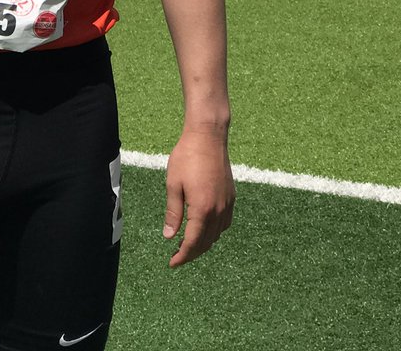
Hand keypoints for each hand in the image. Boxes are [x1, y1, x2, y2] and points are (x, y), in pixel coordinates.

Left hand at [162, 129, 233, 267]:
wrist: (208, 136)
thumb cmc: (186, 157)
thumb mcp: (173, 184)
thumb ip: (173, 212)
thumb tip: (169, 236)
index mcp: (202, 209)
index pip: (192, 243)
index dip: (182, 256)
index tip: (171, 263)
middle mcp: (218, 211)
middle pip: (206, 242)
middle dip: (191, 253)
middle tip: (177, 256)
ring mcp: (227, 204)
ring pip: (217, 235)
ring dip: (203, 243)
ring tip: (187, 243)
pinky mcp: (231, 197)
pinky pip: (224, 223)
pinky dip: (214, 232)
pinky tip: (204, 228)